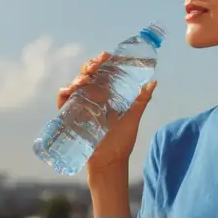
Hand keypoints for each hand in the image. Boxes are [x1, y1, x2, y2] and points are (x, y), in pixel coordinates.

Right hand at [56, 52, 155, 174]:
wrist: (110, 161)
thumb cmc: (121, 140)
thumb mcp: (133, 117)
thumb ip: (142, 100)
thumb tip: (154, 81)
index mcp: (107, 93)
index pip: (103, 71)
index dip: (104, 61)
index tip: (109, 55)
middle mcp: (92, 96)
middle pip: (88, 73)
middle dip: (91, 64)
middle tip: (98, 62)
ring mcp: (80, 104)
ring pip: (76, 83)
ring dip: (79, 76)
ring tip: (86, 78)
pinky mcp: (69, 115)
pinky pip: (63, 100)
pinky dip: (64, 91)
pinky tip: (70, 89)